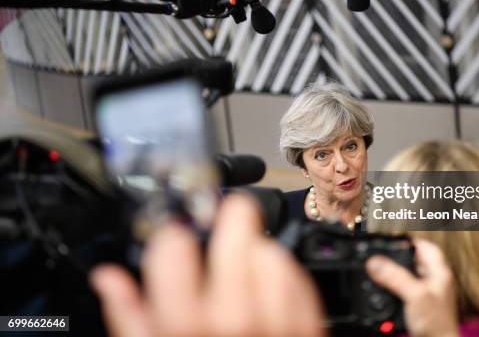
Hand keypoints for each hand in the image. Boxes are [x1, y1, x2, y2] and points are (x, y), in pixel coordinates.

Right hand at [90, 193, 325, 336]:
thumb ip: (128, 317)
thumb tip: (108, 277)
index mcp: (184, 327)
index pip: (174, 247)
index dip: (172, 236)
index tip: (176, 240)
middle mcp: (233, 318)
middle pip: (235, 231)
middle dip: (228, 216)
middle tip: (226, 216)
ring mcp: (276, 320)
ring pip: (270, 249)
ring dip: (257, 248)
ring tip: (246, 264)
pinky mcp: (307, 326)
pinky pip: (297, 275)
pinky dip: (283, 272)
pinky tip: (269, 287)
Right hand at [366, 239, 458, 336]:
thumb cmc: (436, 325)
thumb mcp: (413, 295)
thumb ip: (394, 277)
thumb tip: (375, 262)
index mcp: (440, 273)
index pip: (427, 247)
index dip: (411, 241)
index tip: (394, 241)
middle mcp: (436, 282)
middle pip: (416, 261)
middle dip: (399, 257)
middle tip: (384, 256)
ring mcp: (429, 295)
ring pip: (411, 276)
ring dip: (396, 273)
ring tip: (382, 272)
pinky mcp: (421, 308)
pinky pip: (407, 291)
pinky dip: (396, 288)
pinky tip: (387, 292)